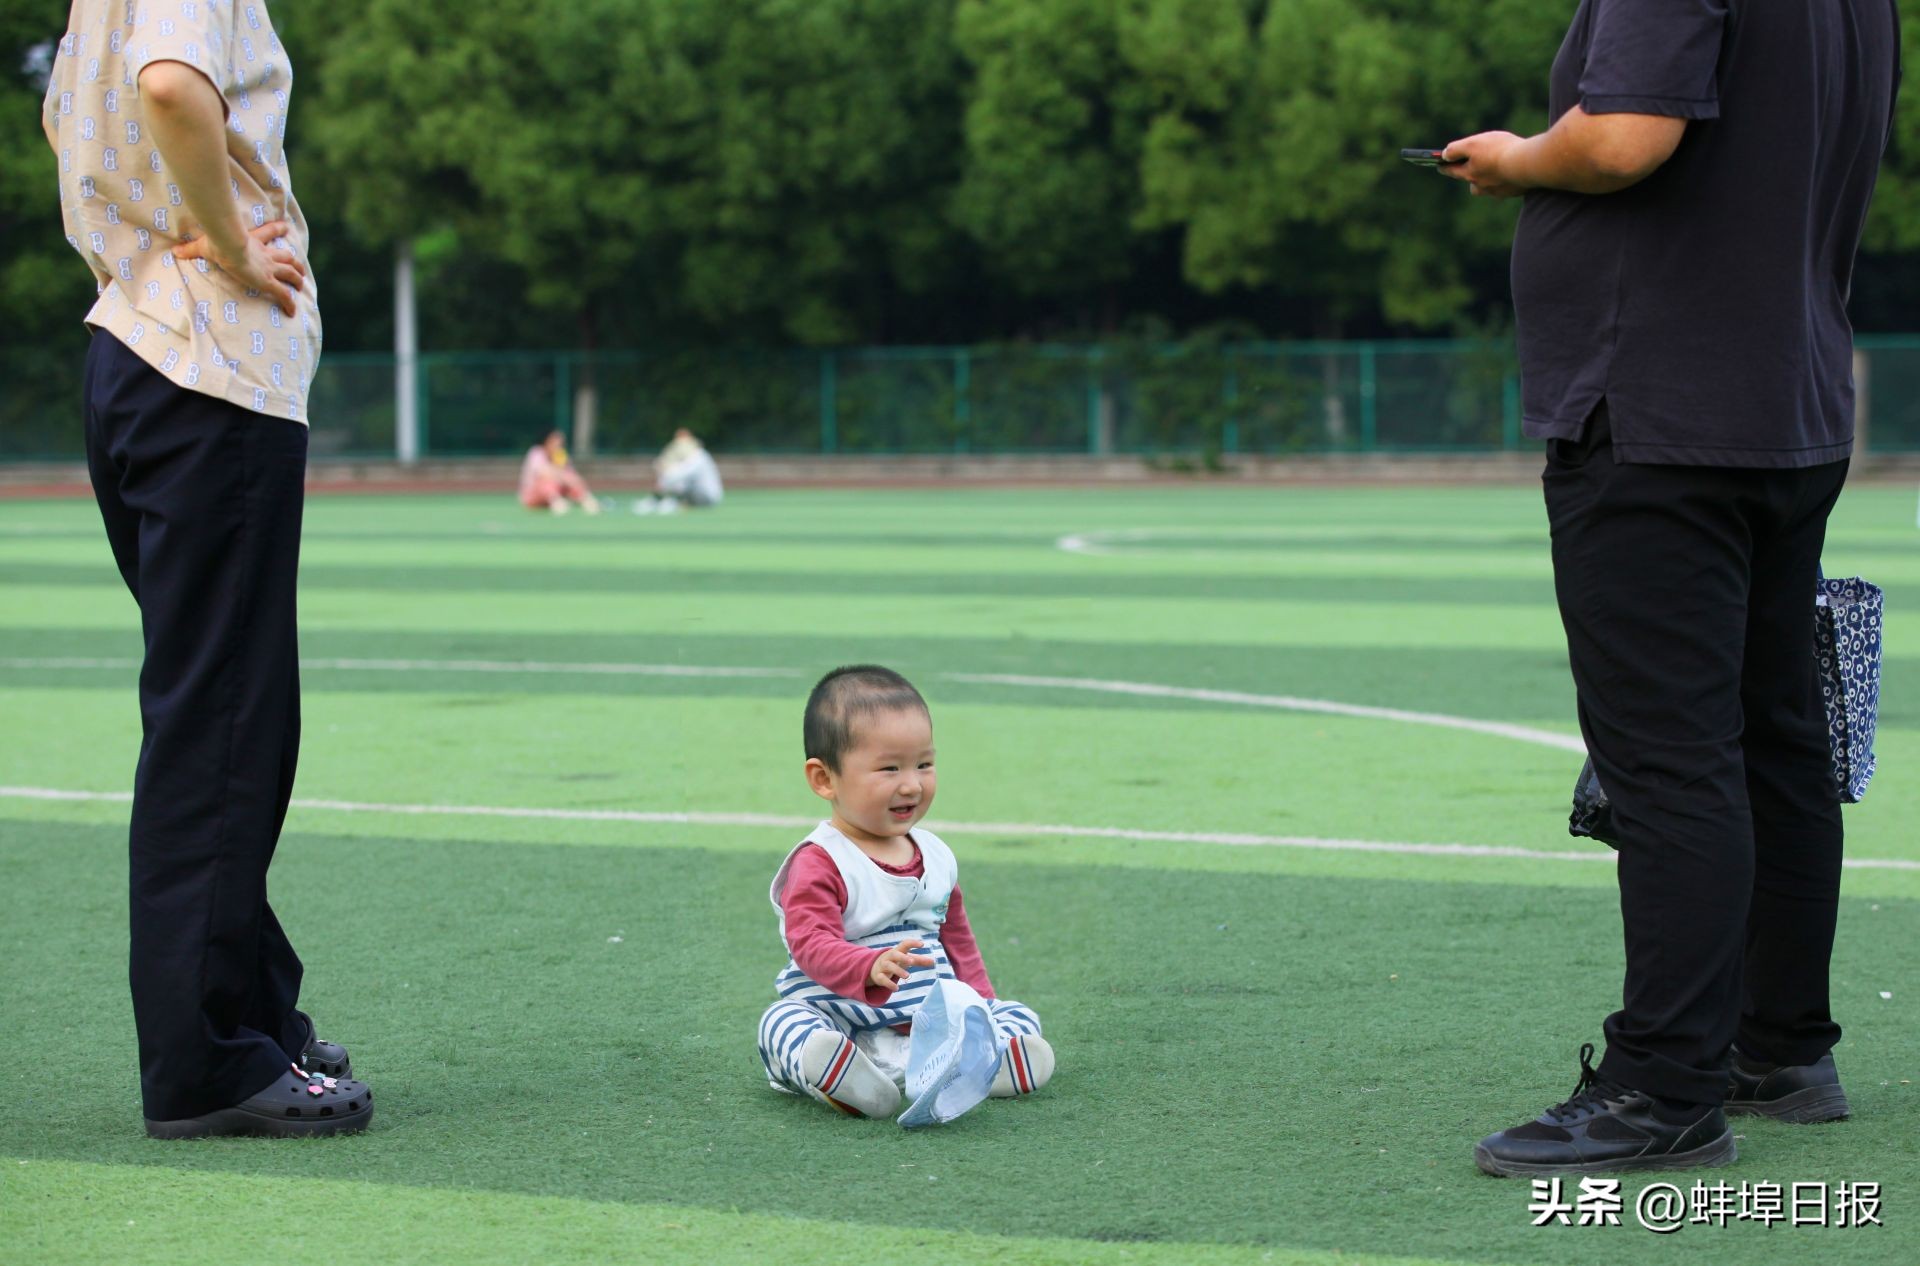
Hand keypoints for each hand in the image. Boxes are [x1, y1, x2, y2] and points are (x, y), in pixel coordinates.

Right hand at [174, 220, 305, 315]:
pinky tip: (293, 312)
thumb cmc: (216, 242)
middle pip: (287, 256)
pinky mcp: (268, 282)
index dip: (278, 229)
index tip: (286, 227)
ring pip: (291, 273)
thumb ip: (190, 249)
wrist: (227, 245)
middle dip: (295, 263)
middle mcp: (265, 255)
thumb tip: (174, 250)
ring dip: (297, 280)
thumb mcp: (202, 244)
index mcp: (253, 242)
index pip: (268, 232)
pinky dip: (290, 304)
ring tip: (301, 286)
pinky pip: (284, 295)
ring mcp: (269, 268)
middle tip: (300, 270)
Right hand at [868, 938, 935, 991]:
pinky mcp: (878, 976)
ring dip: (898, 970)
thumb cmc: (895, 961)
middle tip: (912, 961)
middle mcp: (889, 957)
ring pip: (889, 966)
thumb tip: (933, 961)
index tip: (922, 944)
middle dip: (902, 957)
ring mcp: (883, 966)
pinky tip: (896, 988)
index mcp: (898, 951)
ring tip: (907, 976)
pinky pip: (882, 979)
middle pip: (894, 954)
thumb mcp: (906, 960)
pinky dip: (889, 984)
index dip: (913, 943)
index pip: (904, 944)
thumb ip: (919, 960)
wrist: (875, 968)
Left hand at [1439, 132, 1529, 198]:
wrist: (1528, 164)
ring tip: (1494, 170)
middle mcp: (1482, 187)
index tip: (1440, 165)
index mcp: (1470, 174)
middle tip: (1469, 168)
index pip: (1453, 170)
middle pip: (1472, 181)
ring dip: (1489, 180)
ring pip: (1489, 186)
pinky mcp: (1516, 191)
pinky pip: (1508, 186)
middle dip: (1469, 174)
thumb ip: (1456, 149)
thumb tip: (1445, 155)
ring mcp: (1499, 191)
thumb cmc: (1499, 151)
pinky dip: (1508, 179)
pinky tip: (1514, 172)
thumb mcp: (1473, 144)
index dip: (1445, 166)